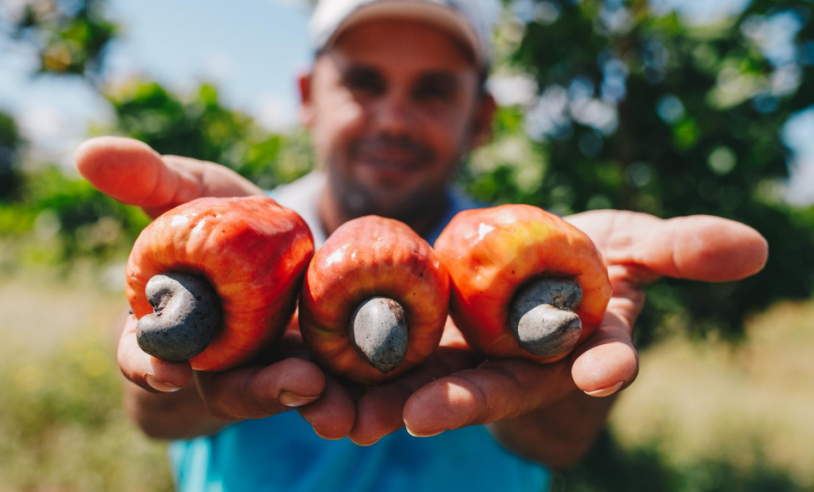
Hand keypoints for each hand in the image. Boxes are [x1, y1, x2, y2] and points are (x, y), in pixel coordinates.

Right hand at [77, 137, 353, 438]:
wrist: (275, 231)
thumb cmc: (218, 213)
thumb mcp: (188, 191)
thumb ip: (147, 179)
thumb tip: (86, 151)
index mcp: (168, 325)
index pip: (144, 356)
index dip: (149, 366)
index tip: (169, 372)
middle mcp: (214, 357)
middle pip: (227, 387)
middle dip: (258, 390)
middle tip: (296, 383)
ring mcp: (264, 364)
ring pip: (280, 391)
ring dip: (307, 396)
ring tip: (330, 389)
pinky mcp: (308, 361)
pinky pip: (323, 380)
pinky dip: (340, 386)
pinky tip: (360, 383)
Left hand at [345, 210, 767, 447]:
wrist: (532, 259)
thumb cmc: (590, 252)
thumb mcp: (634, 243)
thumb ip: (679, 248)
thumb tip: (754, 247)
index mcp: (579, 340)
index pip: (601, 355)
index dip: (608, 360)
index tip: (606, 369)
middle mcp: (523, 362)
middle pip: (498, 383)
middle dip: (464, 399)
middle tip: (422, 415)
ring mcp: (470, 357)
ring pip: (430, 383)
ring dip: (387, 401)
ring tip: (343, 415)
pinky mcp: (424, 344)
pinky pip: (386, 361)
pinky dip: (352, 374)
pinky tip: (312, 384)